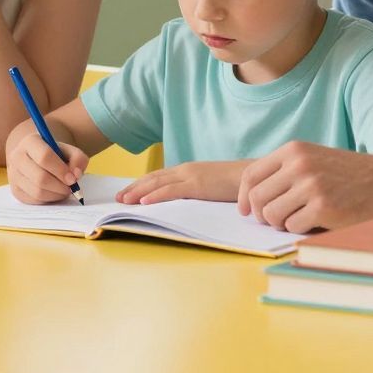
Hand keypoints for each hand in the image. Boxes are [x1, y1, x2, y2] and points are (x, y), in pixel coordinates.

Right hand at [6, 126, 87, 204]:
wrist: (37, 158)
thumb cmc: (56, 154)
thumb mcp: (69, 151)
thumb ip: (78, 159)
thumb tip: (75, 174)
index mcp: (30, 142)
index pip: (44, 157)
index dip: (61, 170)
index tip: (73, 179)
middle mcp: (17, 157)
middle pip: (40, 177)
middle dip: (60, 186)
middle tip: (71, 188)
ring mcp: (13, 175)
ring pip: (37, 191)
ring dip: (56, 194)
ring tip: (64, 190)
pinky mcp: (15, 190)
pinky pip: (34, 200)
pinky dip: (49, 199)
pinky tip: (55, 193)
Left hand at [116, 161, 247, 204]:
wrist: (254, 177)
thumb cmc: (235, 184)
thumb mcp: (210, 186)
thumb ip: (196, 190)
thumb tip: (184, 202)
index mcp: (188, 170)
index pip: (159, 177)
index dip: (141, 184)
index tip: (127, 192)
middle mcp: (185, 170)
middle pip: (153, 179)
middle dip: (134, 188)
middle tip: (118, 198)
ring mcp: (191, 176)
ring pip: (158, 183)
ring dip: (138, 192)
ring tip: (124, 200)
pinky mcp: (198, 185)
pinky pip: (172, 191)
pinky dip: (156, 195)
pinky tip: (144, 201)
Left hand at [237, 141, 372, 233]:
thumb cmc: (348, 175)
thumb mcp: (314, 159)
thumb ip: (284, 171)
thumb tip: (249, 198)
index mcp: (293, 150)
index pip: (251, 175)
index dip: (244, 197)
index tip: (246, 211)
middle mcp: (299, 164)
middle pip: (257, 198)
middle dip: (262, 214)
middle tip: (277, 220)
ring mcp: (310, 185)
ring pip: (271, 215)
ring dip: (281, 223)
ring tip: (299, 219)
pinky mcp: (323, 207)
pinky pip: (292, 227)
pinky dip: (300, 229)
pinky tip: (316, 222)